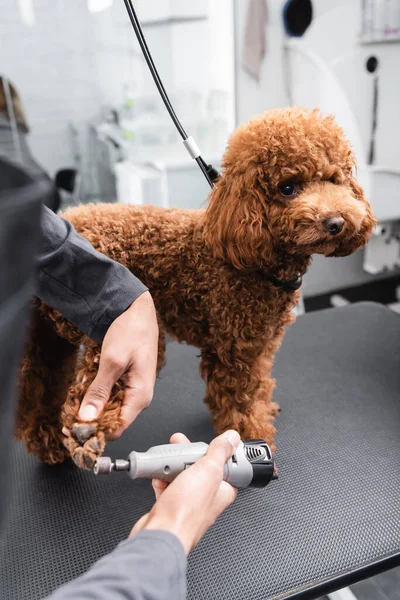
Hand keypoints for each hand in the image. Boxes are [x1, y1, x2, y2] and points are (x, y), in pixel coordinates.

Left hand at [78, 291, 158, 437]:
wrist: (136, 311)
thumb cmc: (132, 332)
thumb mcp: (112, 361)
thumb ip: (99, 391)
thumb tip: (87, 418)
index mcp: (140, 397)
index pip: (117, 429)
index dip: (95, 433)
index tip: (72, 431)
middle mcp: (138, 397)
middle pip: (111, 421)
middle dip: (89, 418)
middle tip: (68, 414)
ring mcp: (131, 389)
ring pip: (107, 408)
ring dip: (90, 403)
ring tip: (76, 394)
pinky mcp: (124, 381)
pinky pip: (107, 395)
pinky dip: (94, 391)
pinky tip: (85, 381)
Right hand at [130, 430, 239, 553]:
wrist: (159, 533)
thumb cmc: (186, 513)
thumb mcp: (208, 471)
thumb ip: (220, 451)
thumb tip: (232, 437)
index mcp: (223, 490)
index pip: (225, 465)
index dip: (216, 451)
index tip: (208, 442)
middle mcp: (208, 498)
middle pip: (201, 467)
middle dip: (188, 454)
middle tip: (180, 445)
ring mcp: (189, 503)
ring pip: (183, 475)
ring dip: (173, 466)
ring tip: (167, 462)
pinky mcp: (172, 507)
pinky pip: (168, 487)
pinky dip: (162, 480)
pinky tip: (158, 477)